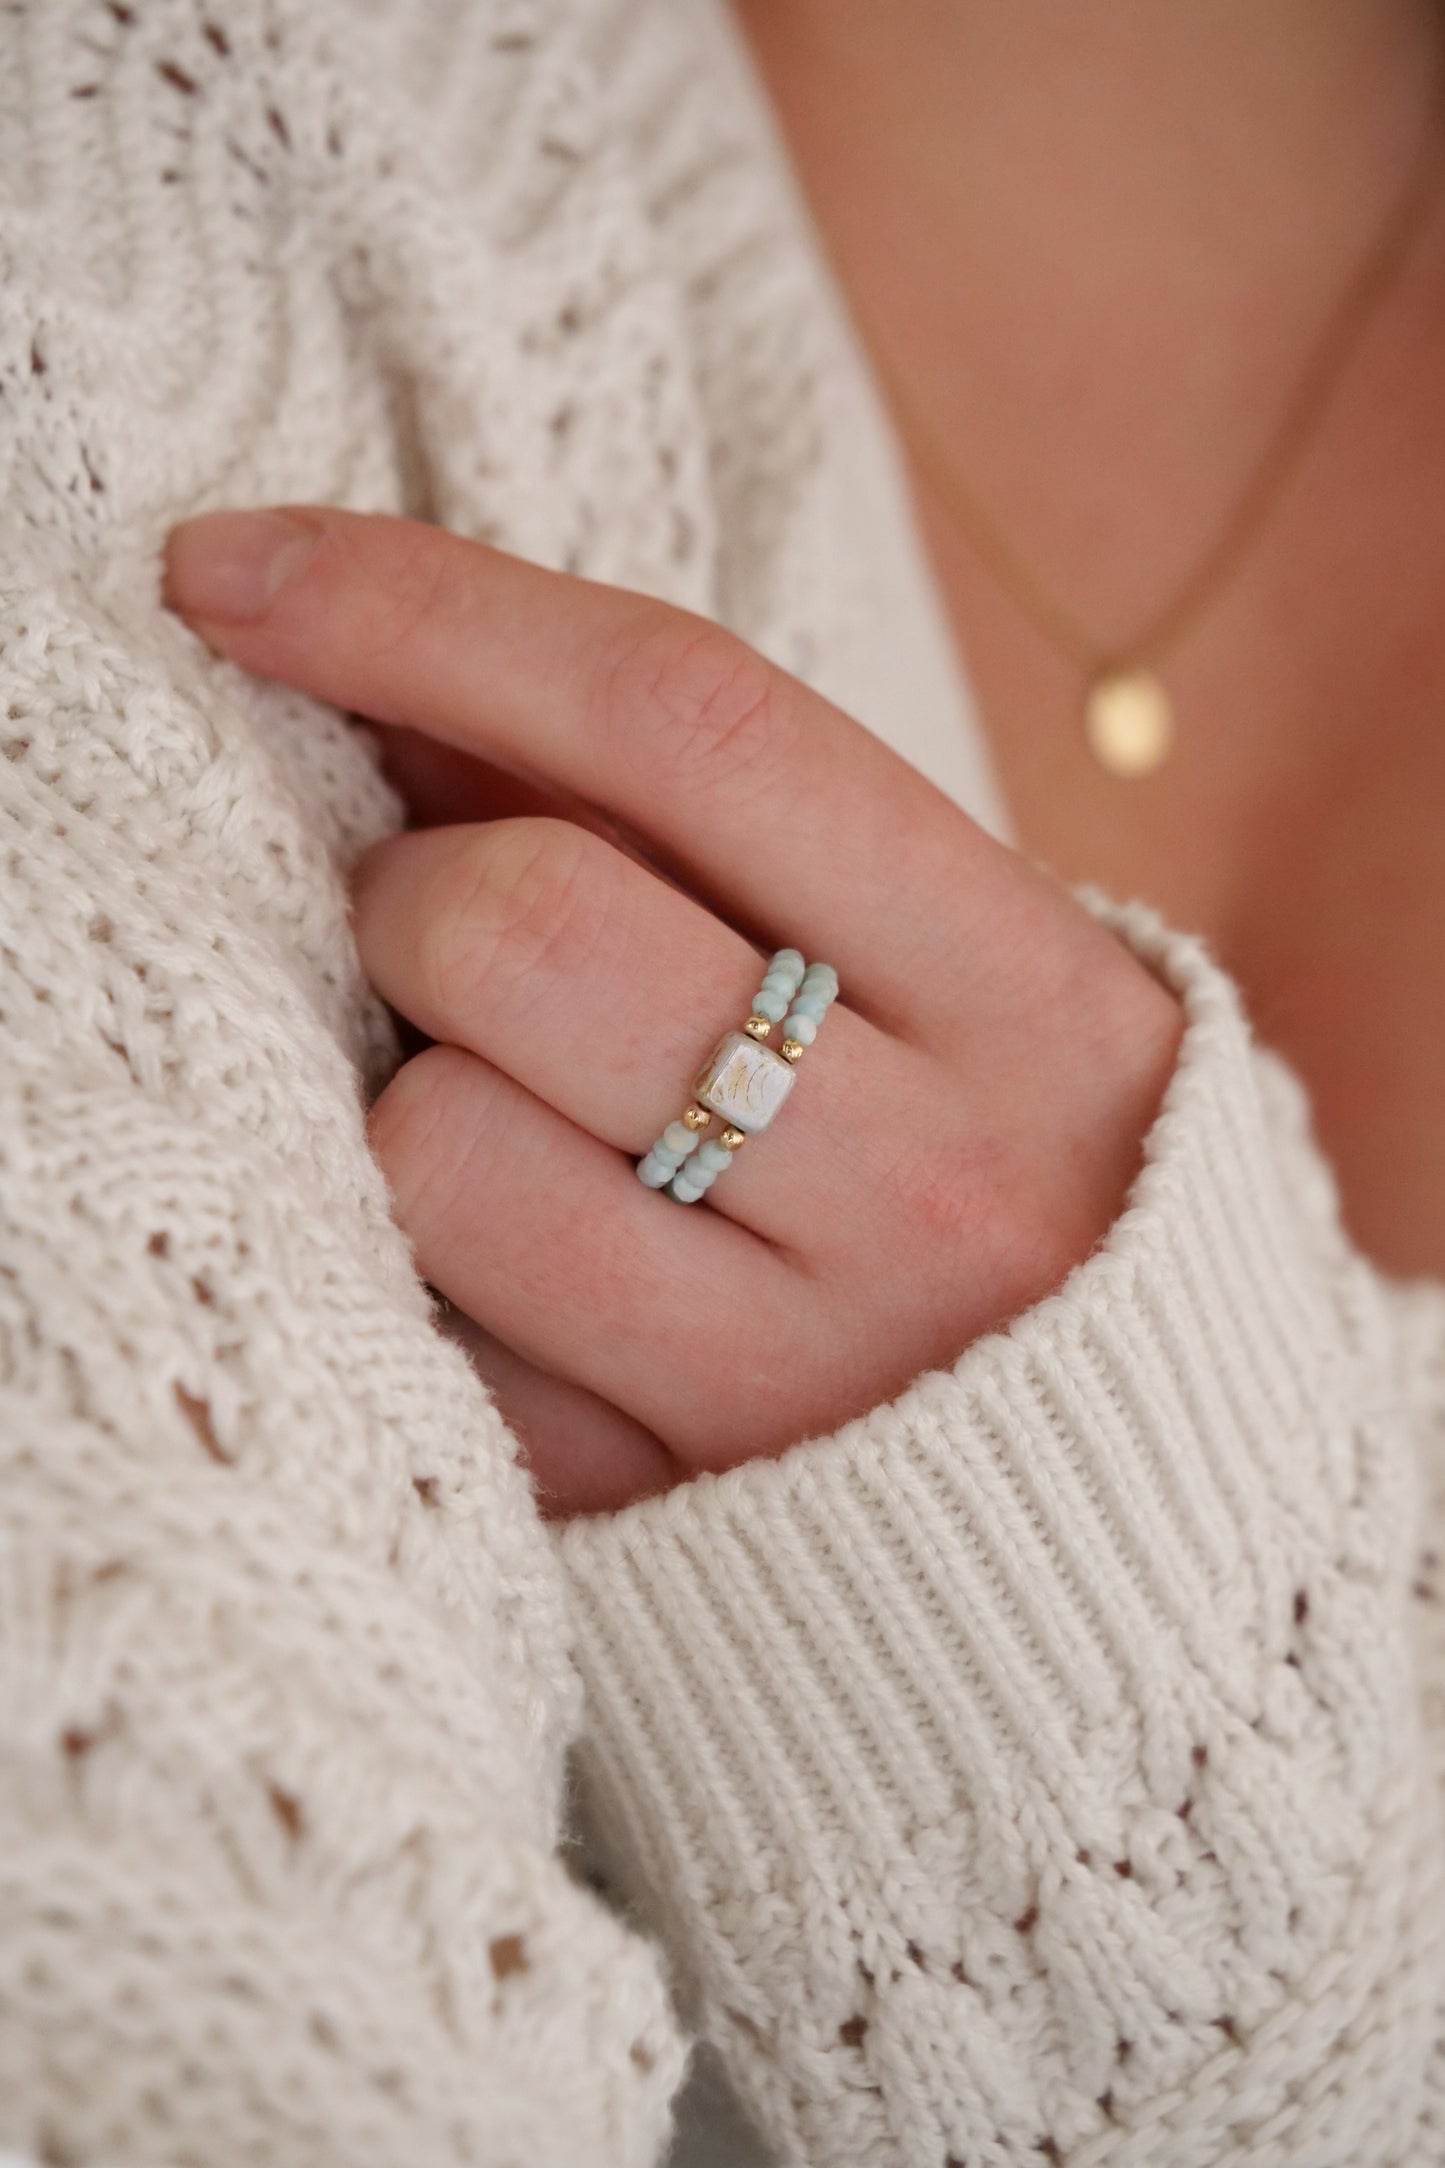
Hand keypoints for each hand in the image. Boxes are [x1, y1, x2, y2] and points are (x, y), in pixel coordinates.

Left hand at [162, 508, 1184, 1514]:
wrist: (1139, 1497)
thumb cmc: (1013, 1165)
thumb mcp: (947, 963)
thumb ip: (709, 819)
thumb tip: (391, 668)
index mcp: (1030, 996)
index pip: (694, 725)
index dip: (433, 612)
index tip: (242, 570)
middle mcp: (931, 1184)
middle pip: (525, 930)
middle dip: (410, 892)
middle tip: (450, 930)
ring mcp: (802, 1376)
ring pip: (435, 1155)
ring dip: (410, 1095)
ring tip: (513, 1115)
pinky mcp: (678, 1515)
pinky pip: (437, 1349)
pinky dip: (430, 1278)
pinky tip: (529, 1269)